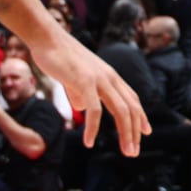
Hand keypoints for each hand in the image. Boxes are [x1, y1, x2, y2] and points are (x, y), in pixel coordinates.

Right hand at [25, 26, 148, 152]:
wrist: (46, 38)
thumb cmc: (58, 57)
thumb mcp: (75, 78)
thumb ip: (81, 93)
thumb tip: (83, 108)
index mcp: (110, 76)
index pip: (132, 99)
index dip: (140, 116)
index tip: (145, 133)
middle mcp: (110, 77)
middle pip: (131, 108)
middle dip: (135, 132)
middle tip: (133, 152)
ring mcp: (99, 79)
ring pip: (120, 110)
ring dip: (125, 133)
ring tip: (126, 151)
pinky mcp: (84, 81)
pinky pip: (94, 110)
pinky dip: (93, 128)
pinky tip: (89, 142)